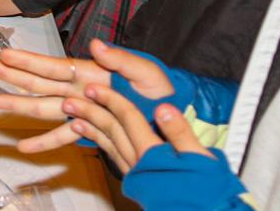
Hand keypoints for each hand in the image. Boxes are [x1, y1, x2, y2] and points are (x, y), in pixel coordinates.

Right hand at [0, 39, 173, 153]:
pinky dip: (44, 142)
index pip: (52, 67)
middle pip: (37, 83)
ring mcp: (80, 108)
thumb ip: (120, 59)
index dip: (28, 61)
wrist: (173, 111)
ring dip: (16, 105)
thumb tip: (97, 45)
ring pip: (42, 107)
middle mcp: (78, 88)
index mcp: (88, 71)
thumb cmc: (159, 87)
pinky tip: (24, 146)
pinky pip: (62, 136)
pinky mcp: (88, 127)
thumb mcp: (144, 70)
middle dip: (9, 75)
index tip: (5, 54)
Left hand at [59, 85, 211, 173]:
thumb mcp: (202, 160)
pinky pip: (114, 159)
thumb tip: (164, 107)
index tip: (95, 88)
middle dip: (91, 114)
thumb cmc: (208, 192)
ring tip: (74, 119)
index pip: (128, 120)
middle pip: (111, 132)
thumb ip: (181, 133)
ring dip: (90, 131)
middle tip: (72, 101)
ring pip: (108, 146)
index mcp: (154, 155)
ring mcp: (136, 176)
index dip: (112, 101)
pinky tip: (96, 140)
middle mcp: (139, 165)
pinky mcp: (138, 184)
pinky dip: (102, 146)